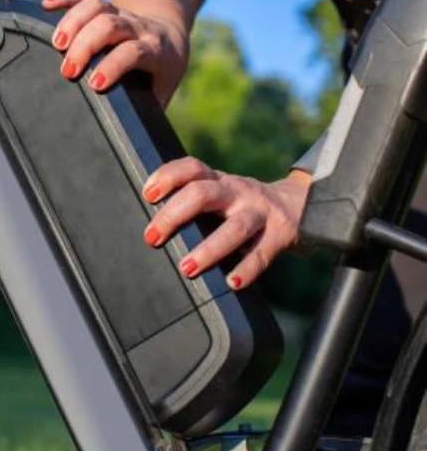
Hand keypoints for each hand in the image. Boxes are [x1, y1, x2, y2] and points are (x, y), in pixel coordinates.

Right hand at [42, 0, 188, 104]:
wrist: (170, 37)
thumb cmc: (161, 73)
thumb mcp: (161, 91)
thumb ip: (146, 110)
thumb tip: (128, 139)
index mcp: (155, 51)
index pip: (133, 52)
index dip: (113, 65)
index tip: (93, 84)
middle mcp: (138, 28)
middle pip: (110, 25)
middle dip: (86, 45)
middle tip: (67, 70)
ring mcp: (121, 13)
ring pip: (97, 6)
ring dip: (73, 21)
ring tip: (55, 43)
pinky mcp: (106, 6)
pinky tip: (45, 5)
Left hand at [141, 157, 311, 288]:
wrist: (302, 204)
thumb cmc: (242, 204)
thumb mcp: (220, 193)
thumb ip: (193, 202)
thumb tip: (152, 228)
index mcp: (218, 180)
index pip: (192, 168)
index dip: (168, 176)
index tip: (148, 195)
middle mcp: (237, 191)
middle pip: (203, 194)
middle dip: (174, 215)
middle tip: (152, 238)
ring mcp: (259, 212)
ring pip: (234, 228)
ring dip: (208, 249)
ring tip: (187, 268)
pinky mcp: (279, 235)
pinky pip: (261, 254)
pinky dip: (246, 269)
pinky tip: (232, 282)